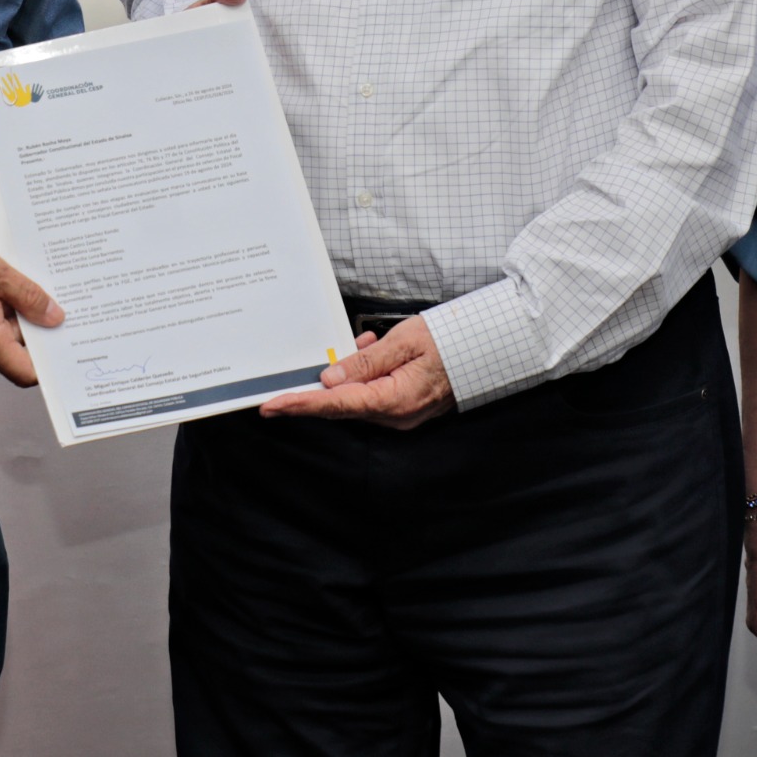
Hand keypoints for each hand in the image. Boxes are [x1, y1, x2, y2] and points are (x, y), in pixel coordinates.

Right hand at [0, 232, 62, 385]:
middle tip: (53, 298)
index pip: (26, 372)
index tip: (67, 343)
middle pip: (18, 350)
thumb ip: (27, 296)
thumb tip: (54, 317)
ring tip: (22, 283)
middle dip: (36, 326)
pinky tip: (2, 284)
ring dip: (15, 313)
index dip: (49, 363)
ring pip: (3, 335)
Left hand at [260, 318, 454, 428]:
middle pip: (342, 406)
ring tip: (361, 343)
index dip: (301, 405)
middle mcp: (396, 415)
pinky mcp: (404, 406)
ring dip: (346, 375)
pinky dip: (364, 375)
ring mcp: (401, 414)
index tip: (272, 406)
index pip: (336, 405)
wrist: (484, 347)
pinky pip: (372, 394)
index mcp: (394, 400)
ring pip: (356, 398)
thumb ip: (365, 362)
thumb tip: (330, 377)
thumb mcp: (404, 341)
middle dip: (315, 391)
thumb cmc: (450, 340)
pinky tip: (369, 349)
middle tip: (284, 386)